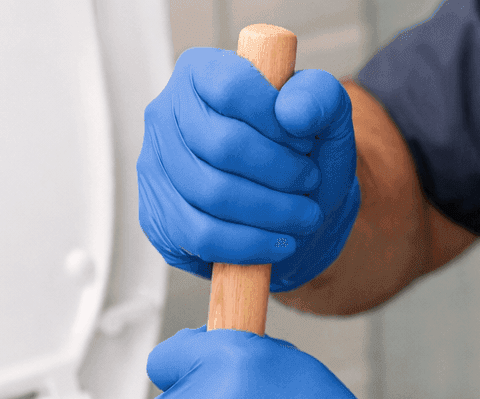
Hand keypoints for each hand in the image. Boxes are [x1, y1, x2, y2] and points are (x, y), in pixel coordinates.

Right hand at [137, 48, 360, 292]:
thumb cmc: (299, 156)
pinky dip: (250, 243)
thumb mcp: (325, 118)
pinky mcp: (157, 216)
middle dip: (281, 172)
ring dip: (272, 211)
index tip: (306, 142)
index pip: (232, 88)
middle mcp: (166, 114)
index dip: (276, 121)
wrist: (286, 209)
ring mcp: (154, 166)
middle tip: (309, 183)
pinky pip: (201, 235)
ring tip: (304, 215)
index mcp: (201, 73)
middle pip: (224, 145)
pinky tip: (279, 242)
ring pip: (213, 193)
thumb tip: (292, 112)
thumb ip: (320, 97)